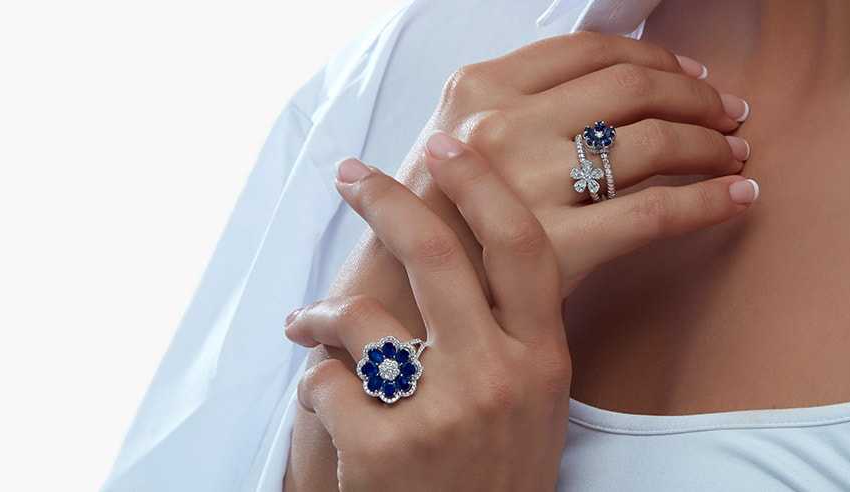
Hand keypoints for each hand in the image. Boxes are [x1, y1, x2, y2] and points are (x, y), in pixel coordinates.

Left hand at [284, 134, 576, 489]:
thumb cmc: (491, 478)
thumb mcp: (532, 406)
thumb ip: (509, 333)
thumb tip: (458, 239)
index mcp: (544, 362)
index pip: (520, 247)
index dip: (481, 186)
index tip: (448, 144)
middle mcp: (500, 380)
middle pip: (437, 254)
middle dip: (385, 201)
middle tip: (350, 174)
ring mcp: (442, 415)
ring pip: (363, 315)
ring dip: (320, 312)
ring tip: (305, 325)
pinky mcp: (383, 448)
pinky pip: (324, 379)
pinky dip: (314, 385)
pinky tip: (325, 407)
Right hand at [419, 31, 755, 289]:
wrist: (392, 302)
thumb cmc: (427, 223)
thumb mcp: (452, 140)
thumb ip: (512, 106)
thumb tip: (611, 86)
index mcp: (477, 89)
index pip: (588, 50)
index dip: (654, 57)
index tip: (689, 74)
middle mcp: (501, 128)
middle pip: (630, 88)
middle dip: (696, 96)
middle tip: (728, 113)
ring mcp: (527, 187)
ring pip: (652, 144)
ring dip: (710, 144)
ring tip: (735, 153)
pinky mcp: (554, 247)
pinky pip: (655, 213)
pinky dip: (710, 200)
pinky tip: (739, 197)